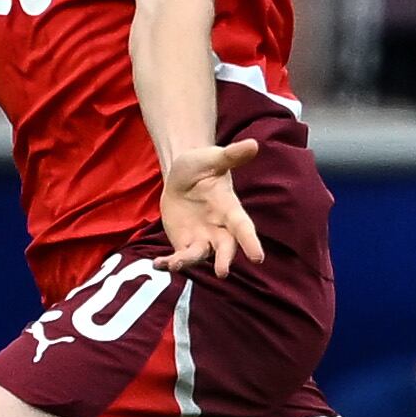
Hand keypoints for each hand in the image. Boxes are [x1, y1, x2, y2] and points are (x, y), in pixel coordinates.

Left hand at [157, 140, 263, 276]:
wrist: (181, 176)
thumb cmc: (202, 166)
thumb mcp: (213, 157)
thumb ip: (231, 155)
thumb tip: (253, 144)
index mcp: (230, 209)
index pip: (243, 227)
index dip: (250, 241)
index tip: (258, 258)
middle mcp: (219, 228)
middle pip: (225, 248)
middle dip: (224, 260)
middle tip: (223, 272)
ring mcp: (202, 238)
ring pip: (199, 256)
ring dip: (188, 261)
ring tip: (175, 264)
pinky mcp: (184, 244)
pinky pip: (179, 258)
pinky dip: (169, 263)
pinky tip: (158, 264)